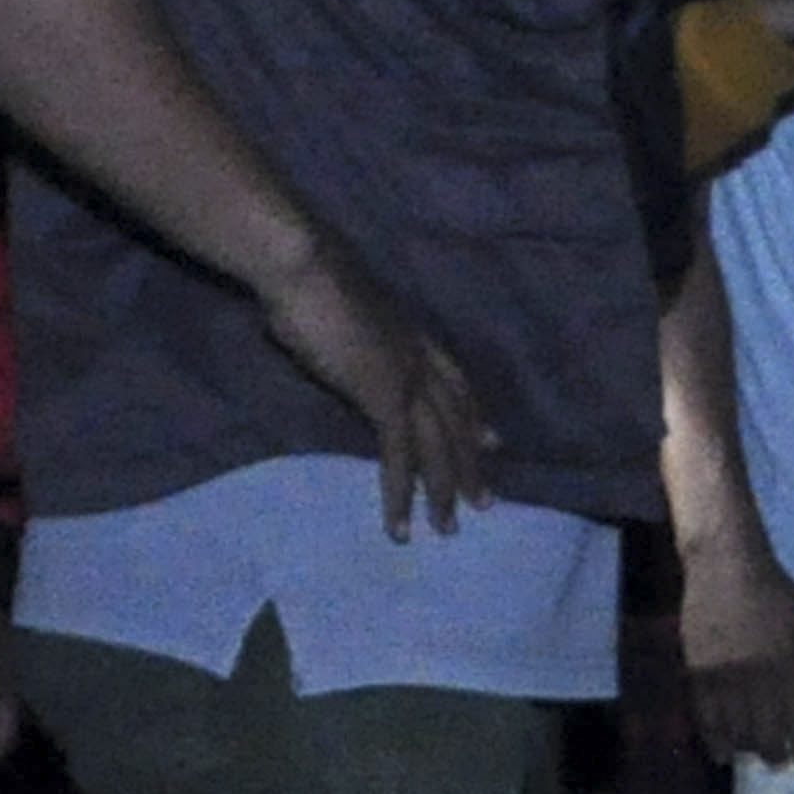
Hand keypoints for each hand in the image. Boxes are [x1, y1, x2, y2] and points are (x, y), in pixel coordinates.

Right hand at [255, 235, 495, 535]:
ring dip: (443, 492)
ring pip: (437, 448)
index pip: (455, 382)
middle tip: (485, 501)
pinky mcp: (384, 399)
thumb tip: (321, 339)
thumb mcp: (333, 313)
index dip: (473, 414)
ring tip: (447, 530)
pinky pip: (399, 459)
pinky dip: (401, 495)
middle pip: (455, 422)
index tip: (492, 439)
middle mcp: (418, 358)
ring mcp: (406, 379)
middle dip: (469, 464)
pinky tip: (400, 525)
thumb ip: (342, 336)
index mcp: (411, 333)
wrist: (301, 264)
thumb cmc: (302, 279)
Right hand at [675, 524, 793, 773]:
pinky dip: (714, 740)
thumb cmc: (779, 599)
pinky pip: (705, 716)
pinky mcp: (698, 671)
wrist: (727, 566)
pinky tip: (722, 755)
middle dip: (778, 756)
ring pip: (737, 729)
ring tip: (757, 758)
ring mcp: (726, 675)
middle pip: (768, 733)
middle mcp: (760, 677)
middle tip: (782, 764)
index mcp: (792, 667)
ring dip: (749, 750)